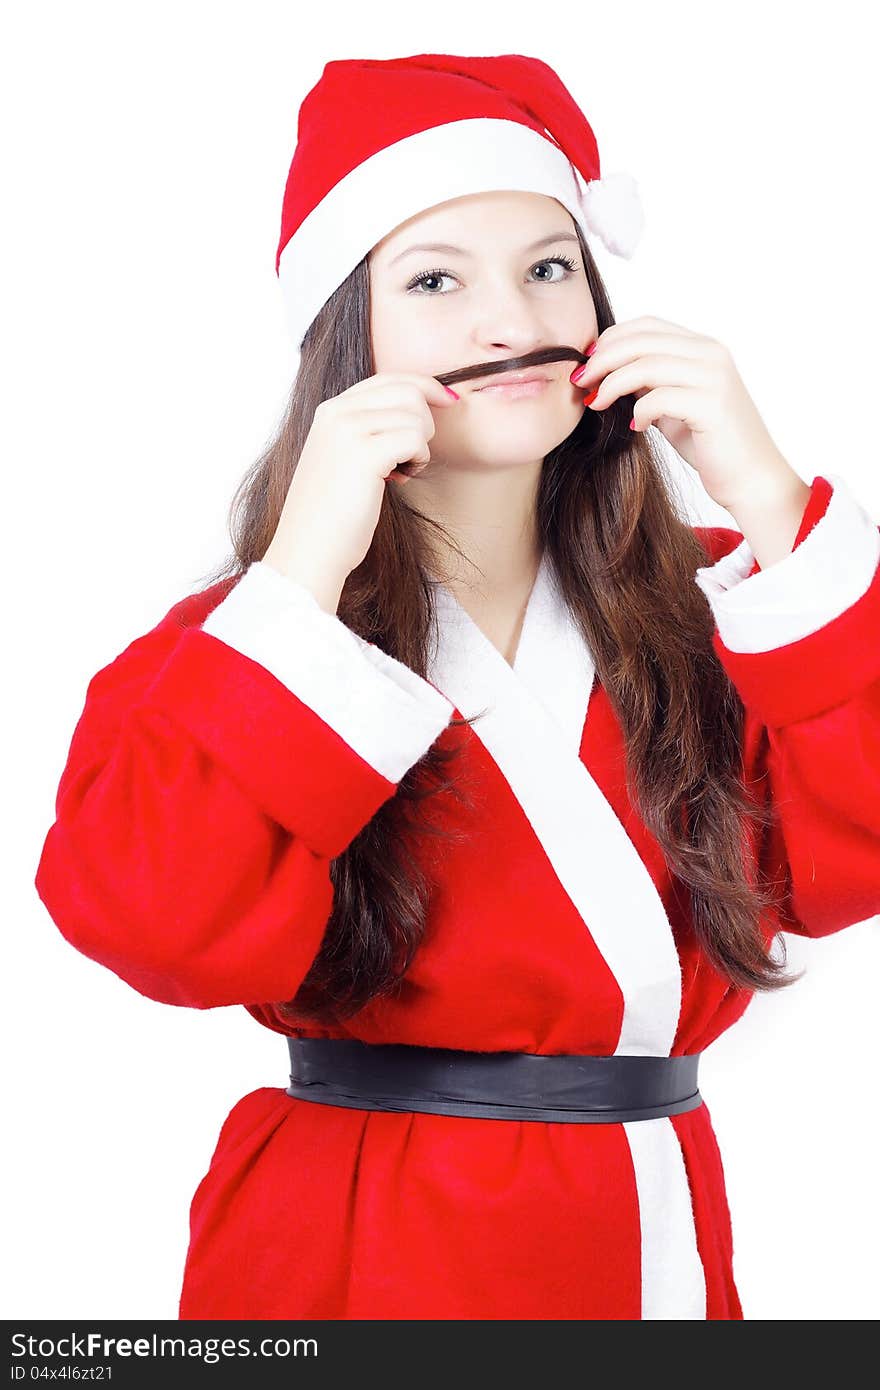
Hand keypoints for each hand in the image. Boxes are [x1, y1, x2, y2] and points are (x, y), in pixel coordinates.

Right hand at [263, 372, 457, 603]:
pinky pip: (415, 438)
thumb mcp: (344, 460)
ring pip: (416, 414)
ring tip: (399, 472)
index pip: (388, 379)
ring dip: (421, 447)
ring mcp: (347, 430)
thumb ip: (367, 431)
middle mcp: (336, 413)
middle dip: (425, 423)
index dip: (424, 386)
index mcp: (330, 411)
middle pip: (408, 390)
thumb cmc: (332, 516)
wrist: (310, 550)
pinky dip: (418, 460)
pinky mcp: (363, 453)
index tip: (448, 401)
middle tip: (410, 458)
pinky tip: (399, 479)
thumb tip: (417, 409)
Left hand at [574, 314, 799, 512]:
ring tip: (598, 403)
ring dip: (613, 384)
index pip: (648, 325)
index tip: (587, 362)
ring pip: (647, 365)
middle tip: (581, 382)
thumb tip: (609, 372)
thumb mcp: (672, 407)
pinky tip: (636, 427)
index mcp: (703, 348)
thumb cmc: (710, 445)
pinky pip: (660, 398)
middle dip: (603, 359)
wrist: (751, 479)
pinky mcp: (712, 406)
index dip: (611, 339)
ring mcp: (714, 377)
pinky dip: (640, 411)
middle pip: (642, 340)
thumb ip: (649, 384)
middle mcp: (711, 354)